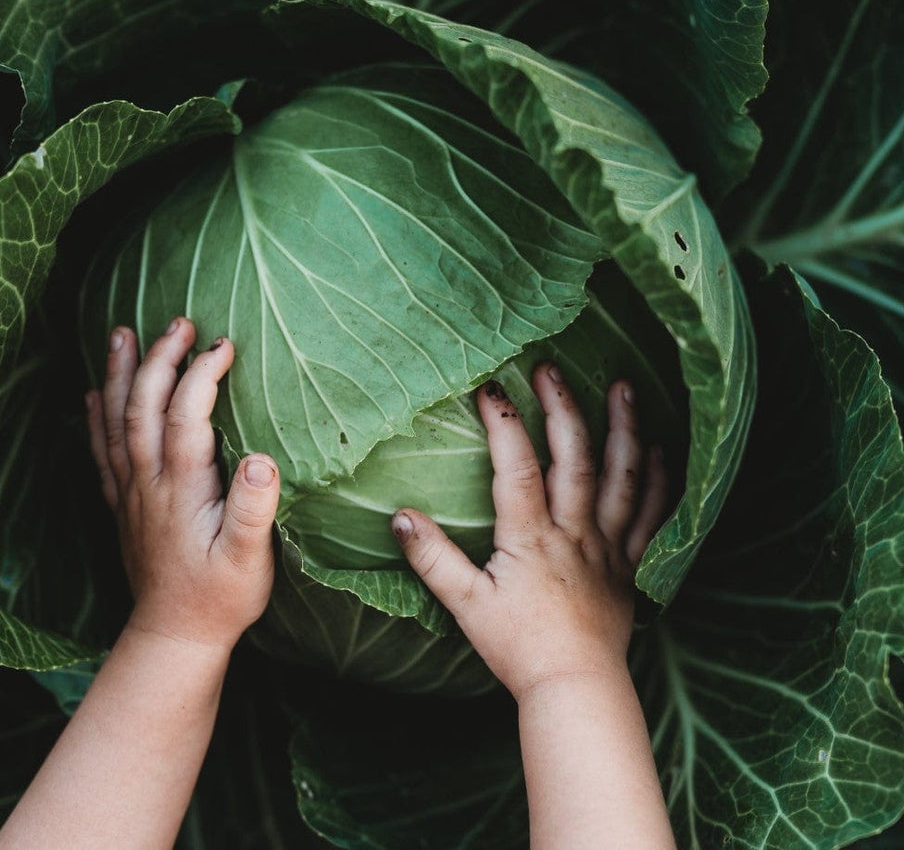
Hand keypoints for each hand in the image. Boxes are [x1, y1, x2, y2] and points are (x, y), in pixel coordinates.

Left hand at [86, 317, 279, 652]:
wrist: (175, 637)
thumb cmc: (220, 597)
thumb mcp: (249, 560)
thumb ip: (254, 510)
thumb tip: (260, 459)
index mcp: (182, 489)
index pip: (186, 415)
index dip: (201, 375)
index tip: (223, 344)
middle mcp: (148, 483)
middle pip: (144, 407)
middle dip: (159, 359)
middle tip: (177, 322)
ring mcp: (131, 493)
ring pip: (116, 422)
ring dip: (119, 375)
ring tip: (121, 334)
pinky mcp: (124, 506)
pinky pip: (102, 452)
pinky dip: (95, 419)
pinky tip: (92, 395)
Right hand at [391, 363, 667, 701]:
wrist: (574, 688)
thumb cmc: (517, 647)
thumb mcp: (464, 604)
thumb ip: (432, 558)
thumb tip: (399, 517)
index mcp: (531, 537)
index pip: (517, 467)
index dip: (504, 424)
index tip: (492, 388)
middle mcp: (574, 532)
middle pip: (574, 459)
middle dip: (563, 408)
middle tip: (552, 370)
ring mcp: (608, 546)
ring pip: (622, 478)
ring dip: (624, 429)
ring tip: (624, 388)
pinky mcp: (631, 565)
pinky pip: (651, 515)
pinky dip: (657, 480)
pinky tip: (658, 450)